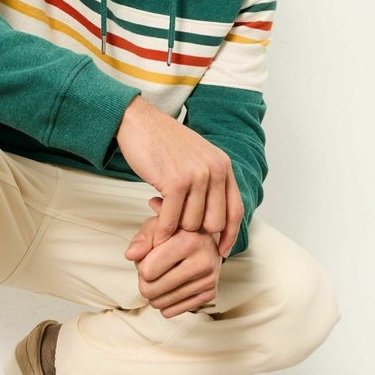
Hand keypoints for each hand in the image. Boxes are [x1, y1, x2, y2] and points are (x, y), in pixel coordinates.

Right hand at [116, 96, 242, 254]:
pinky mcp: (175, 182)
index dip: (230, 235)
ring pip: (192, 224)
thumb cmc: (164, 143)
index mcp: (223, 166)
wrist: (139, 122)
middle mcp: (215, 170)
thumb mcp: (197, 158)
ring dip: (176, 231)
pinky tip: (156, 232)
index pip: (235, 210)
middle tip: (179, 233)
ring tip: (163, 222)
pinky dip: (163, 231)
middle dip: (196, 233)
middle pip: (214, 223)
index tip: (221, 252)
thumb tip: (215, 219)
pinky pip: (172, 220)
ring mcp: (196, 176)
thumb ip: (210, 182)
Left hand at [125, 199, 221, 316]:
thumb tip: (130, 255)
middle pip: (151, 289)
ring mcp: (208, 280)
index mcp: (189, 241)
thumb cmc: (177, 232)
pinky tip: (170, 288)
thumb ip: (141, 240)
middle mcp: (203, 262)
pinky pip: (171, 311)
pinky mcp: (210, 294)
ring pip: (160, 303)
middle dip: (144, 281)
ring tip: (161, 277)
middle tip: (152, 270)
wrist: (207, 237)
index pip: (147, 270)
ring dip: (154, 293)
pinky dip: (164, 302)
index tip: (149, 256)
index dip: (141, 265)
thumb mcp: (157, 226)